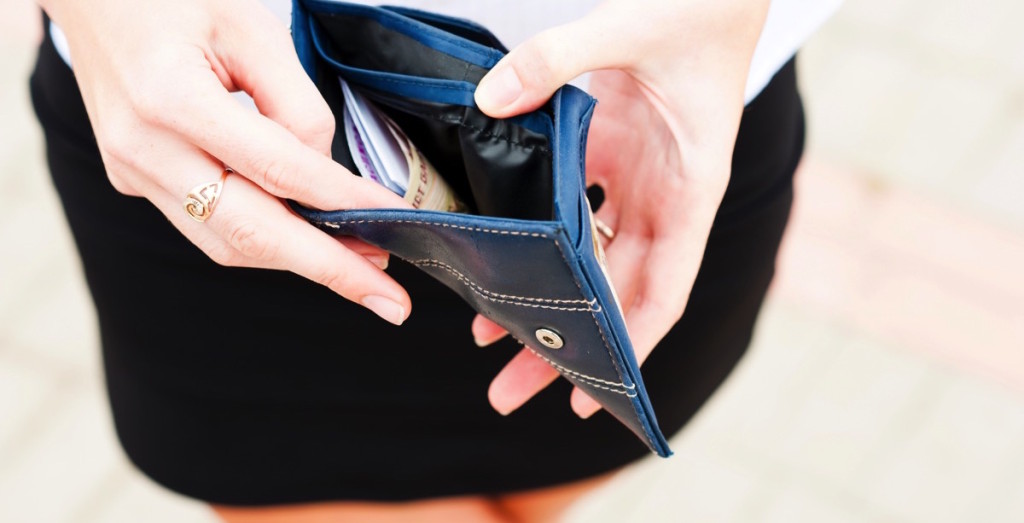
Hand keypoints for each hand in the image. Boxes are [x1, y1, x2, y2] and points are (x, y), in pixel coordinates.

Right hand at [39, 0, 411, 324]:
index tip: (390, 223)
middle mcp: (142, 147)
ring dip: (299, 261)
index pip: (276, 169)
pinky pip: (207, 227)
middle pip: (249, 232)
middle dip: (328, 270)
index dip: (340, 202)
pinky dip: (263, 239)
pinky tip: (307, 237)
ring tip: (362, 266)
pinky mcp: (134, 181)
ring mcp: (132, 171)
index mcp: (169, 96)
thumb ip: (295, 102)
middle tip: (388, 298)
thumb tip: (323, 171)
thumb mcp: (251, 26)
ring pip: (226, 243)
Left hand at [471, 0, 769, 415]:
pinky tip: (495, 258)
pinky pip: (571, 210)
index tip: (589, 397)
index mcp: (690, 189)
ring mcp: (634, 180)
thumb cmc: (700, 7)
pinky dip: (537, 238)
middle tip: (507, 392)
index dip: (628, 349)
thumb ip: (561, 55)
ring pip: (588, 260)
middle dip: (564, 345)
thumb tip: (489, 100)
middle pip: (613, 294)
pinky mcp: (608, 153)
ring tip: (488, 342)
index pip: (662, 291)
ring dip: (544, 299)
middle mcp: (663, 198)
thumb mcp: (635, 24)